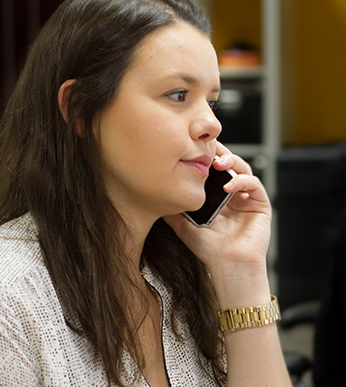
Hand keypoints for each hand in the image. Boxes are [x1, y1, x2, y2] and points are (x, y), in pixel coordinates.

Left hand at [163, 143, 271, 305]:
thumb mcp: (183, 225)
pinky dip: (242, 180)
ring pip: (243, 169)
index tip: (192, 149)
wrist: (228, 266)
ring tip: (217, 163)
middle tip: (207, 148)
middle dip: (218, 153)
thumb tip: (155, 195)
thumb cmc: (209, 250)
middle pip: (228, 164)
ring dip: (231, 162)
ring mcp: (247, 198)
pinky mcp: (261, 204)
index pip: (211, 170)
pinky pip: (254, 184)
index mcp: (216, 197)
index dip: (204, 158)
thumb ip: (172, 210)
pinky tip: (229, 185)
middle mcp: (232, 195)